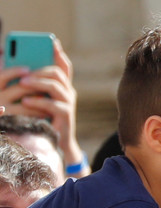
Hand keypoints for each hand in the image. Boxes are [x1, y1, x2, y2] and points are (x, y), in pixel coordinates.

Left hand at [10, 40, 86, 175]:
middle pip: (58, 73)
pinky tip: (25, 101)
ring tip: (23, 83)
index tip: (52, 41)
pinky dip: (38, 102)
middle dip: (41, 70)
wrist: (56, 142)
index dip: (59, 54)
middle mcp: (69, 93)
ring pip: (56, 86)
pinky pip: (53, 105)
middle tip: (24, 72)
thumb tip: (20, 73)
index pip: (65, 66)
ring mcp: (69, 104)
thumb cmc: (45, 119)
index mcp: (63, 87)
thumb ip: (35, 87)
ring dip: (38, 83)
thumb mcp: (40, 100)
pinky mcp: (66, 116)